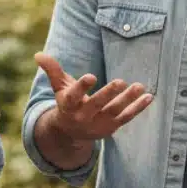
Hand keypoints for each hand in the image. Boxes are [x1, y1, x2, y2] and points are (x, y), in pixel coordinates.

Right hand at [36, 53, 153, 139]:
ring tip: (139, 86)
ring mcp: (98, 123)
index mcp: (68, 105)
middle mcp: (83, 116)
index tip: (91, 76)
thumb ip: (52, 70)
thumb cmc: (67, 102)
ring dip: (128, 100)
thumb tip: (37, 54)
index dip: (82, 87)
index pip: (73, 96)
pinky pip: (127, 117)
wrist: (72, 132)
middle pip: (96, 105)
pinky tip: (148, 97)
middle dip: (108, 94)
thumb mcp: (59, 87)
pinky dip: (138, 108)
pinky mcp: (112, 127)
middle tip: (121, 81)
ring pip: (114, 111)